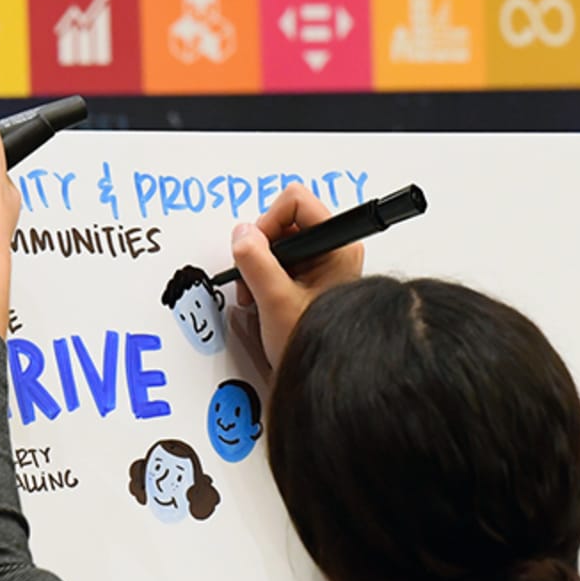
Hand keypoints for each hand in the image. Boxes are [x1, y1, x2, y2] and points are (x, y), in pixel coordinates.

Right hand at [228, 183, 363, 370]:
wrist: (321, 378)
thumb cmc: (317, 345)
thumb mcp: (277, 302)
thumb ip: (255, 262)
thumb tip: (242, 235)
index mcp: (337, 247)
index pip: (295, 202)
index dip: (267, 223)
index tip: (255, 248)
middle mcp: (333, 249)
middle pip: (283, 220)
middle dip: (260, 248)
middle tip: (255, 277)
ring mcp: (322, 263)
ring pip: (276, 241)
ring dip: (258, 266)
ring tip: (258, 294)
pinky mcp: (310, 277)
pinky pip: (278, 260)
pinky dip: (263, 277)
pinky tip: (263, 299)